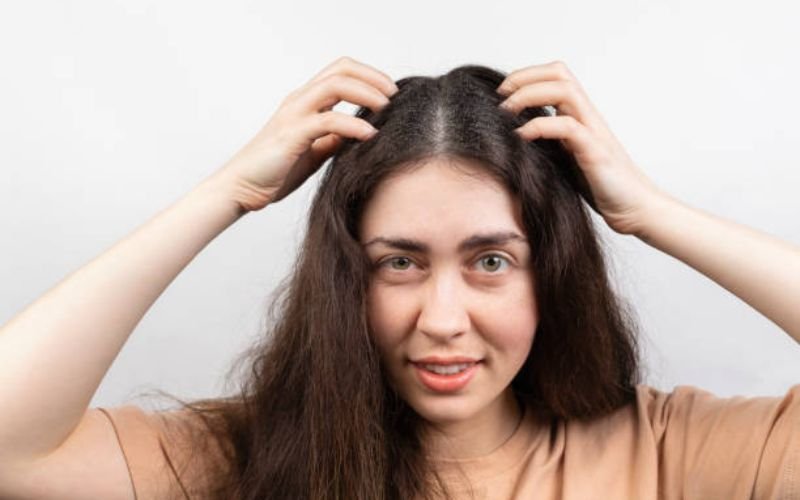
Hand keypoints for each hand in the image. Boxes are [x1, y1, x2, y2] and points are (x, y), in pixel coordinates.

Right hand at [212, 56, 397, 211]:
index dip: (369, 76)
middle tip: (394, 97)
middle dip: (374, 78)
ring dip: (367, 93)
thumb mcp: (314, 152)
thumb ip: (334, 139)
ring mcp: (294, 114)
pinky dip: (354, 124)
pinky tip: (370, 135)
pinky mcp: (292, 134)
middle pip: (342, 69)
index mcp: (305, 102)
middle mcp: (299, 101)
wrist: (242, 188)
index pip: (341, 71)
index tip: (390, 94)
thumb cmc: (274, 171)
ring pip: (335, 85)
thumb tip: (360, 134)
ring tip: (386, 110)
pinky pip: (329, 120)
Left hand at [496, 60, 667, 235]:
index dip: (526, 75)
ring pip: (565, 91)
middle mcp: (587, 117)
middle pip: (559, 74)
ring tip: (506, 112)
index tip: (500, 93)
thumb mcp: (564, 158)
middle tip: (499, 96)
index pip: (555, 76)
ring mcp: (593, 132)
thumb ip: (546, 142)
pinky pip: (567, 127)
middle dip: (525, 77)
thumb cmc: (599, 186)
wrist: (634, 208)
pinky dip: (540, 126)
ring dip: (530, 95)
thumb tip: (508, 138)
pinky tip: (521, 137)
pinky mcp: (595, 152)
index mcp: (578, 116)